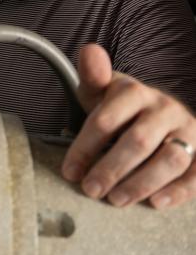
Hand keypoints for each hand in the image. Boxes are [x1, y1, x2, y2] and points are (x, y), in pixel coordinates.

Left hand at [61, 43, 195, 208]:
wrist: (156, 110)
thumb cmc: (119, 106)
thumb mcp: (101, 90)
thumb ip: (92, 76)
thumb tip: (89, 51)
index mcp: (135, 92)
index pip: (106, 120)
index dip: (85, 148)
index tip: (70, 172)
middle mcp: (165, 109)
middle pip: (138, 142)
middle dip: (110, 169)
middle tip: (90, 190)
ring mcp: (188, 130)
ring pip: (170, 159)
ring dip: (141, 183)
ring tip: (116, 200)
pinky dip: (179, 191)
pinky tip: (156, 203)